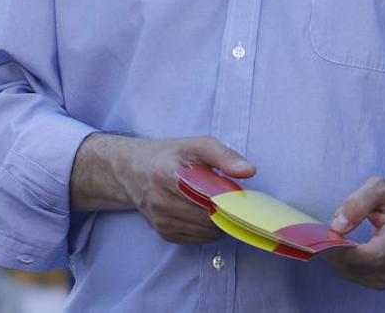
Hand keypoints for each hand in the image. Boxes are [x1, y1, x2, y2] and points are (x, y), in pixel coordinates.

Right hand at [121, 136, 254, 244]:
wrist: (136, 171)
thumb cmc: (173, 155)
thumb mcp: (197, 145)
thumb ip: (224, 156)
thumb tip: (249, 171)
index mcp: (167, 173)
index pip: (208, 194)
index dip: (230, 196)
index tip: (242, 193)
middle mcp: (160, 200)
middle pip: (210, 215)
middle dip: (228, 209)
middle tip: (234, 197)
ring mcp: (161, 220)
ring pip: (208, 231)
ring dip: (221, 220)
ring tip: (219, 202)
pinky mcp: (164, 233)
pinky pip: (200, 239)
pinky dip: (210, 228)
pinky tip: (206, 212)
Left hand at [324, 178, 384, 290]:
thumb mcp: (380, 188)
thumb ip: (357, 203)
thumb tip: (336, 226)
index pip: (370, 255)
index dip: (345, 250)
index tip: (328, 237)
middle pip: (359, 267)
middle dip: (336, 254)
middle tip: (323, 236)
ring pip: (356, 275)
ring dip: (339, 260)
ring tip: (332, 241)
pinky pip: (360, 278)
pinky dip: (347, 266)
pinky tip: (344, 251)